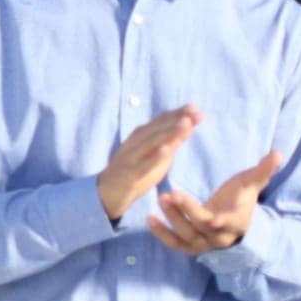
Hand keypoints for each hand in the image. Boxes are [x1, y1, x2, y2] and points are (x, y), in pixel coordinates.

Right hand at [97, 105, 201, 220]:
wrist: (105, 192)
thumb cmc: (134, 172)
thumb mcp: (155, 155)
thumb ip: (170, 140)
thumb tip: (190, 123)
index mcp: (140, 137)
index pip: (160, 122)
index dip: (177, 114)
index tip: (196, 107)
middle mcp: (135, 143)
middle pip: (157, 129)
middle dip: (177, 119)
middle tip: (195, 111)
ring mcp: (131, 158)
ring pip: (151, 142)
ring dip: (168, 132)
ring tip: (185, 123)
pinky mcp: (129, 174)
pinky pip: (143, 165)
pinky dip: (154, 157)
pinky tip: (165, 149)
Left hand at [149, 150, 281, 253]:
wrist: (234, 220)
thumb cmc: (240, 198)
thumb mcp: (251, 183)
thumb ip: (262, 170)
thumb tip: (277, 153)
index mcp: (236, 221)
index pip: (226, 222)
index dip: (219, 220)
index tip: (211, 215)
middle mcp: (219, 236)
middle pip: (201, 227)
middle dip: (186, 212)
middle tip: (169, 194)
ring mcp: (203, 243)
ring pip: (186, 236)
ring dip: (172, 219)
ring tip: (160, 198)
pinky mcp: (189, 245)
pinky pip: (175, 244)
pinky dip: (161, 234)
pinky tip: (150, 218)